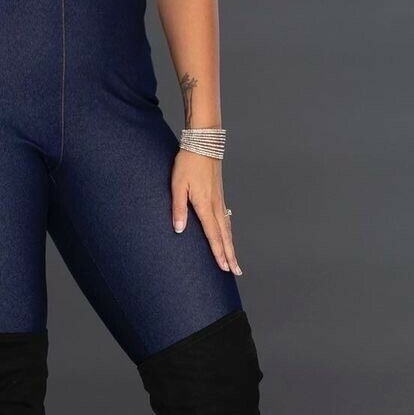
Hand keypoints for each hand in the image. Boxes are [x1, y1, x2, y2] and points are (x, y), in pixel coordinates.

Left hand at [171, 149, 242, 275]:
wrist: (203, 143)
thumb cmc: (187, 163)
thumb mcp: (177, 185)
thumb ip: (178, 208)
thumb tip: (179, 230)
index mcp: (205, 205)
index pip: (213, 234)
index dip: (218, 252)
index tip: (224, 268)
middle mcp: (215, 205)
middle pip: (225, 235)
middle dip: (230, 255)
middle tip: (236, 271)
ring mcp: (219, 199)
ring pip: (227, 228)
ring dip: (231, 245)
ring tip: (234, 259)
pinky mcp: (219, 194)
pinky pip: (226, 218)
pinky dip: (228, 231)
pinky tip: (228, 234)